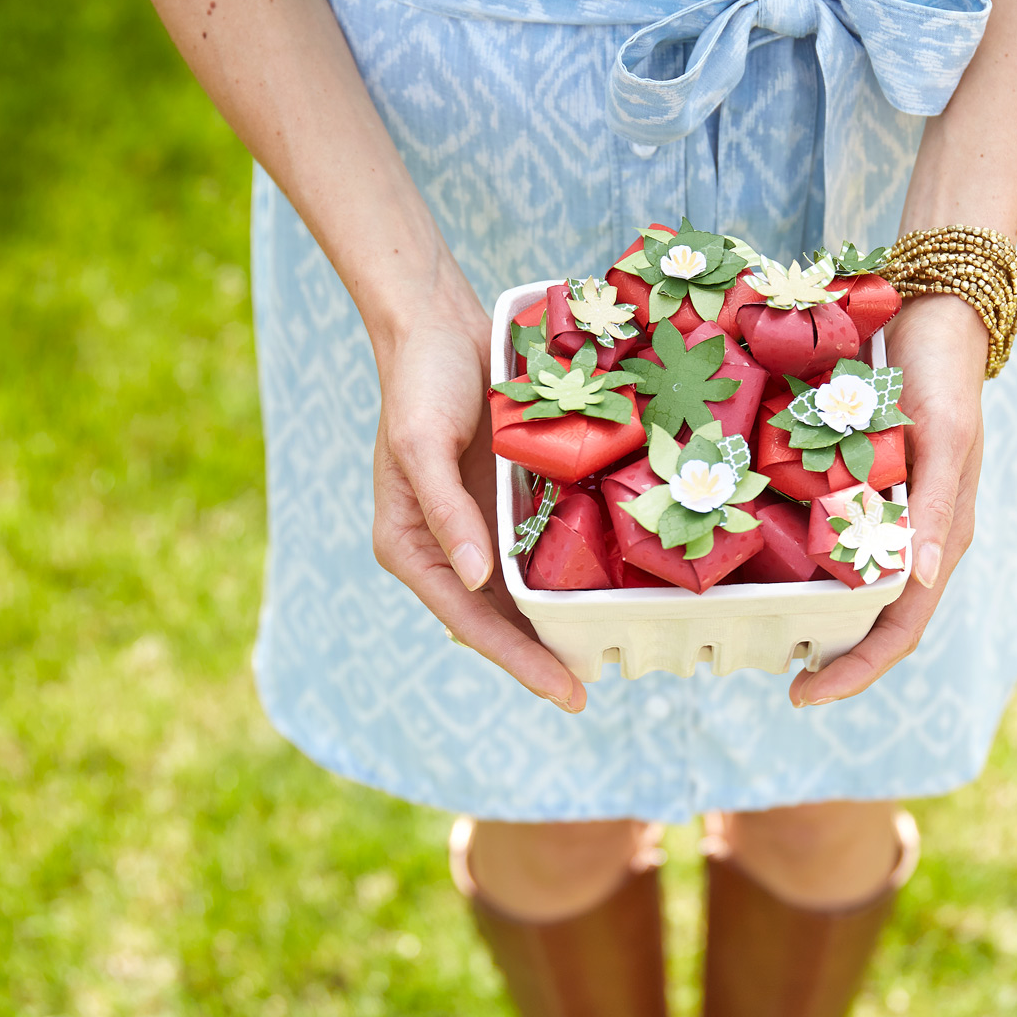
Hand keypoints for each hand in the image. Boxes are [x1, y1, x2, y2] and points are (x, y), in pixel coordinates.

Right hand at [370, 252, 586, 712]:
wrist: (440, 325)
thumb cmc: (421, 382)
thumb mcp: (422, 443)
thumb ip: (446, 510)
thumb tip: (473, 579)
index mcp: (413, 547)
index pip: (469, 621)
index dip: (517, 660)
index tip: (563, 691)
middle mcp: (447, 548)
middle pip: (498, 620)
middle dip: (539, 656)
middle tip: (588, 690)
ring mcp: (481, 527)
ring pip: (522, 592)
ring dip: (556, 624)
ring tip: (601, 655)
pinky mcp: (510, 501)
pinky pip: (542, 548)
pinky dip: (567, 573)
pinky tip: (603, 590)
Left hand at [789, 292, 987, 706]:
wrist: (937, 314)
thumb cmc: (942, 374)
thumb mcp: (943, 438)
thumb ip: (936, 508)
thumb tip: (921, 580)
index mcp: (945, 537)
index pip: (903, 627)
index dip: (858, 668)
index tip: (806, 693)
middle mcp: (922, 537)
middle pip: (879, 621)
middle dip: (838, 658)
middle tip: (786, 682)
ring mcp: (898, 515)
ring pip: (862, 588)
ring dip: (827, 622)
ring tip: (779, 642)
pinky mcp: (873, 487)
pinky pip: (844, 543)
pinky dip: (817, 569)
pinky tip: (780, 573)